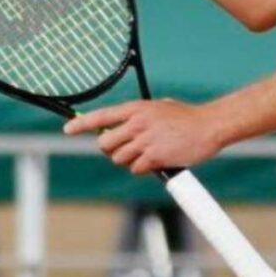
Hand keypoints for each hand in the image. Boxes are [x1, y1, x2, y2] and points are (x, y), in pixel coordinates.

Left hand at [64, 99, 223, 173]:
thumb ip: (138, 115)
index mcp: (135, 109)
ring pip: (119, 159)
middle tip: (123, 150)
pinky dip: (141, 169)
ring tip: (145, 154)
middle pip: (105, 144)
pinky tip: (153, 162)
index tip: (67, 129)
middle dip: (110, 150)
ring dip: (128, 161)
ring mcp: (145, 141)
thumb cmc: (184, 117)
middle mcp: (136, 124)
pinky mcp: (155, 157)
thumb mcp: (158, 107)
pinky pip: (135, 168)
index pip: (100, 117)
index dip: (81, 124)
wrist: (208, 126)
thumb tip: (121, 123)